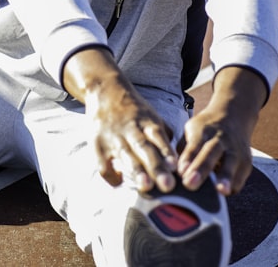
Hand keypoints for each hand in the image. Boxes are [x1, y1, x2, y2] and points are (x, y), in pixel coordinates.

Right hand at [63, 47, 177, 192]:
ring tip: (146, 186)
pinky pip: (104, 164)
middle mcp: (130, 129)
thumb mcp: (152, 115)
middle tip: (167, 185)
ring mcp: (113, 137)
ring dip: (136, 172)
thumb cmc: (133, 109)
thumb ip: (165, 134)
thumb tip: (180, 156)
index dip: (166, 151)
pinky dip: (111, 175)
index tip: (175, 167)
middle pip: (144, 148)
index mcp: (146, 122)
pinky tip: (120, 182)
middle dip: (156, 167)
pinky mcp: (97, 145)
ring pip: (126, 156)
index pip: (158, 137)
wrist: (105, 91)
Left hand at [177, 67, 266, 195]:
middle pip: (211, 153)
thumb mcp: (191, 132)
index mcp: (203, 131)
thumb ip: (184, 150)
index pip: (194, 145)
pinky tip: (225, 193)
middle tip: (190, 184)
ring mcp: (235, 149)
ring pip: (231, 163)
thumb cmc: (205, 130)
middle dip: (201, 169)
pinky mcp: (246, 162)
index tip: (180, 172)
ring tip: (221, 190)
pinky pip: (241, 175)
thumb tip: (171, 173)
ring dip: (226, 177)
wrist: (233, 117)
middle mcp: (220, 139)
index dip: (187, 158)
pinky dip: (234, 185)